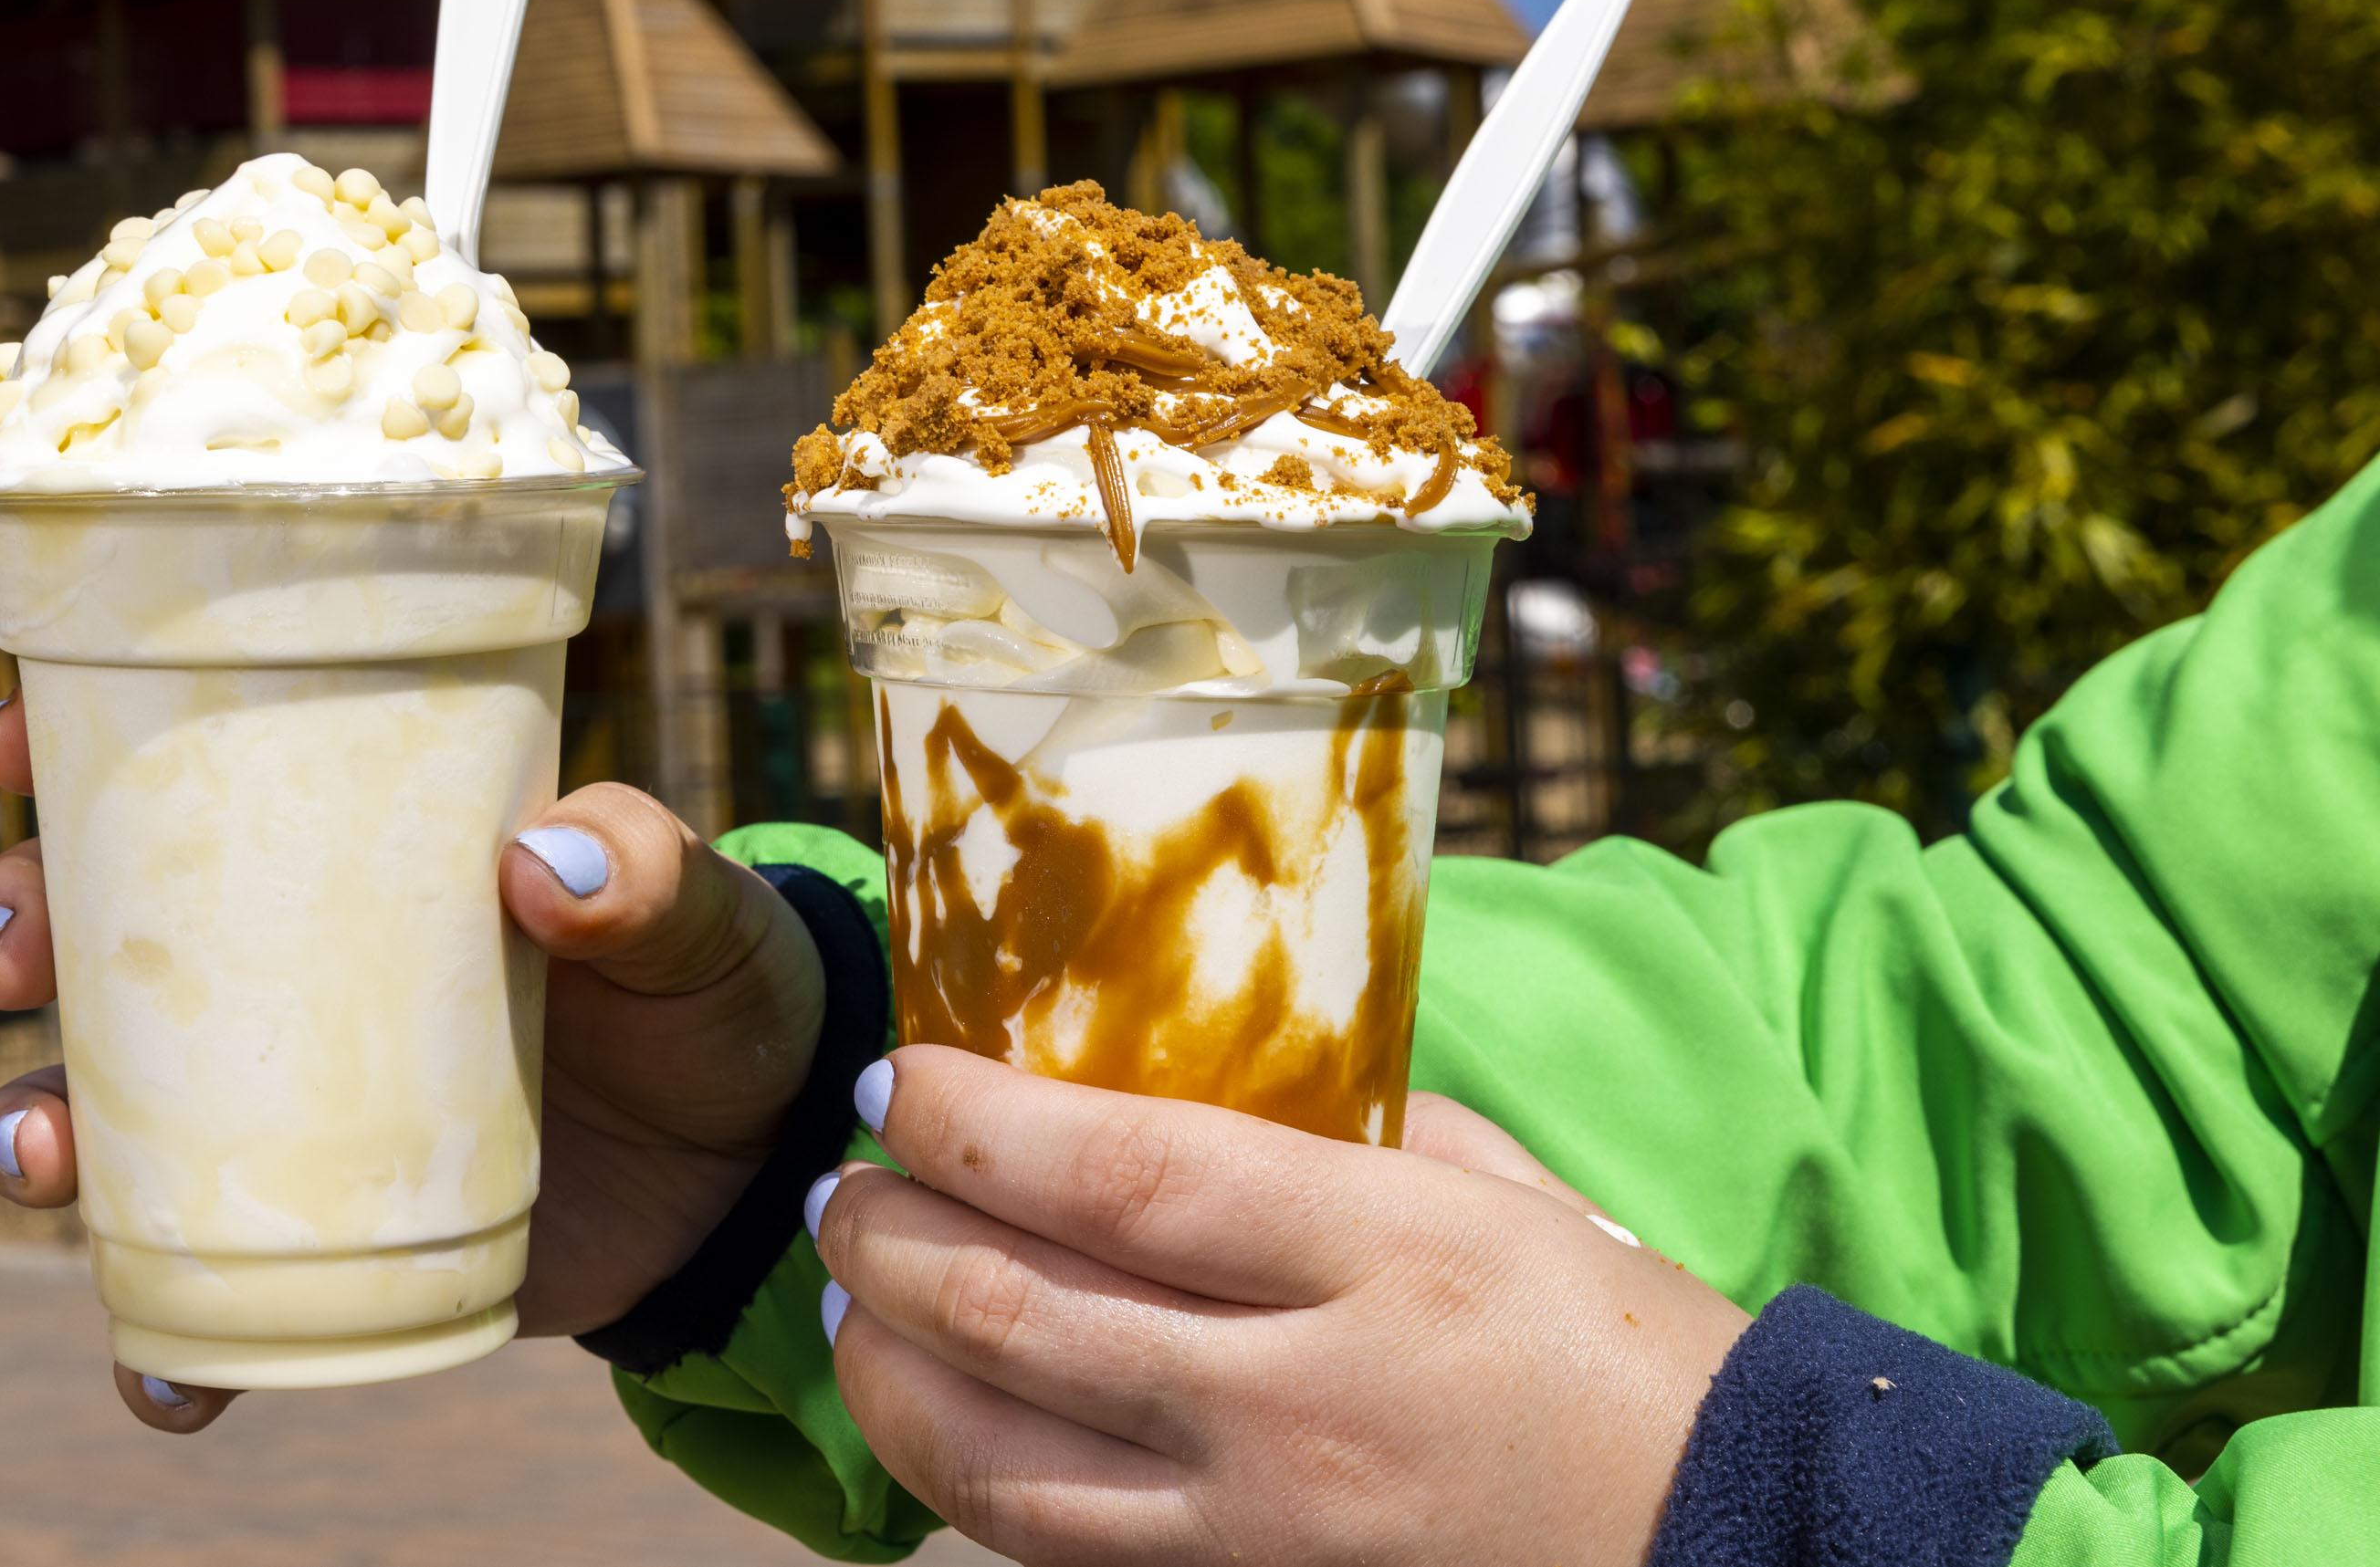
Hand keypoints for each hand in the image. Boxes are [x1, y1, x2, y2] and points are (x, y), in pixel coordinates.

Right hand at [0, 695, 825, 1434]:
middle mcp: (283, 969)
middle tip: (10, 962)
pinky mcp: (312, 1242)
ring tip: (33, 1159)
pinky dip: (163, 1354)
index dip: (63, 747)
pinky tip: (169, 1387)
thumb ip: (645, 875)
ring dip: (30, 1131)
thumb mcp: (698, 917)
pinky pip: (197, 1305)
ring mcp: (283, 1111)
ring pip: (99, 1114)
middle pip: (92, 932)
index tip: (8, 746)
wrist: (751, 1166)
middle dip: (12, 930)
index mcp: (349, 847)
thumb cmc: (708, 989)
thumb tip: (541, 862)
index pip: (176, 767)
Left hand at [813, 1048, 1748, 1565]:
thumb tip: (1202, 1070)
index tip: (897, 1082)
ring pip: (1004, 1465)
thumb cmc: (1631, 1354)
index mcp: (1384, 1254)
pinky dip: (970, 1494)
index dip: (973, 1125)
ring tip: (848, 1307)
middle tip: (841, 1187)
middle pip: (1024, 1313)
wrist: (1747, 1550)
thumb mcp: (1506, 1198)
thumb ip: (1351, 1133)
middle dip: (889, 1241)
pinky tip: (938, 1430)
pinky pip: (1067, 1558)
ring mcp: (1269, 1534)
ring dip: (888, 1374)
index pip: (1118, 1176)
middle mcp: (1307, 1401)